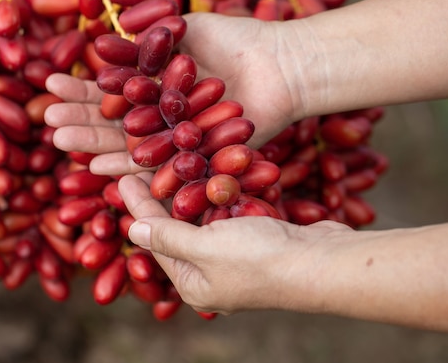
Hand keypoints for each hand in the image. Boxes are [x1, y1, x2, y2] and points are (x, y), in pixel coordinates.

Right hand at [45, 13, 303, 174]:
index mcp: (155, 87)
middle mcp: (161, 116)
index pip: (110, 91)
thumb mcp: (182, 29)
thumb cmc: (234, 41)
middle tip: (48, 116)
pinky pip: (158, 165)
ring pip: (128, 144)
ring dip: (94, 143)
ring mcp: (176, 139)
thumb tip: (101, 41)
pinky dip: (129, 166)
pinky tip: (98, 164)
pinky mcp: (195, 159)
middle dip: (80, 118)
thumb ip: (147, 39)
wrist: (280, 65)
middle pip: (114, 121)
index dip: (82, 89)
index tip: (52, 84)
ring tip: (60, 137)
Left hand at [119, 173, 352, 314]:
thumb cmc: (261, 260)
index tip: (122, 176)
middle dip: (162, 197)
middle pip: (178, 230)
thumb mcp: (205, 247)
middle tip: (142, 166)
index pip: (155, 240)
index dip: (138, 206)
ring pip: (206, 219)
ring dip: (192, 191)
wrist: (325, 263)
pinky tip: (210, 172)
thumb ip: (168, 237)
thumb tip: (132, 231)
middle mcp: (212, 275)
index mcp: (193, 284)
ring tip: (171, 163)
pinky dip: (222, 195)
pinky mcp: (259, 241)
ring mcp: (237, 259)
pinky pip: (232, 215)